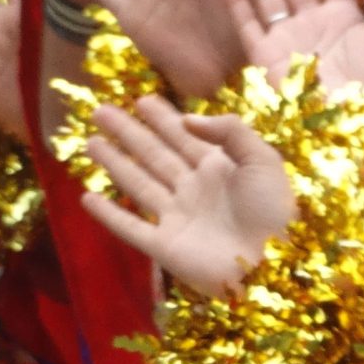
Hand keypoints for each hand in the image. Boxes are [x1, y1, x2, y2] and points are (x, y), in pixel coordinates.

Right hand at [81, 96, 296, 295]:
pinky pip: (130, 227)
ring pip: (138, 184)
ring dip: (115, 163)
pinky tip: (87, 198)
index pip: (184, 136)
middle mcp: (195, 189)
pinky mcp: (166, 247)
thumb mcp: (263, 160)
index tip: (141, 98)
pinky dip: (108, 214)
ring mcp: (178, 218)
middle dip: (128, 133)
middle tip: (101, 111)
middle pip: (154, 155)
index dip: (163, 118)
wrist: (274, 264)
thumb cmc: (275, 212)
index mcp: (220, 168)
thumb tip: (188, 120)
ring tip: (92, 142)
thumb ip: (229, 131)